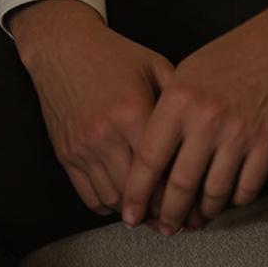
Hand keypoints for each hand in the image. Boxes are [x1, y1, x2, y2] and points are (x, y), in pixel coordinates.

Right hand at [11, 0, 175, 215]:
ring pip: (114, 200)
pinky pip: (89, 196)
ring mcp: (82, 148)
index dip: (181, 194)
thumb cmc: (111, 54)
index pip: (162, 170)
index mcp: (132, 112)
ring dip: (136, 213)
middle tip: (179, 219)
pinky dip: (109, 207)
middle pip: (139, 192)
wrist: (62, 47)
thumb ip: (180, 98)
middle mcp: (105, 135)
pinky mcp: (66, 154)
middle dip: (162, 212)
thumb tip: (206, 129)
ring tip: (154, 216)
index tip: (195, 205)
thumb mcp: (154, 65)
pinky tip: (125, 203)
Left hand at [119, 2, 267, 235]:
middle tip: (163, 229)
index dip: (136, 192)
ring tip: (196, 221)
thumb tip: (155, 151)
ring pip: (214, 192)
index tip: (129, 212)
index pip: (149, 158)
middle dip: (168, 214)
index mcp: (178, 100)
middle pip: (179, 184)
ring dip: (203, 213)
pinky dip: (235, 200)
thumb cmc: (235, 54)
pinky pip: (247, 187)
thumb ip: (169, 109)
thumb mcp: (189, 71)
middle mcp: (206, 120)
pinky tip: (227, 201)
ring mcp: (239, 135)